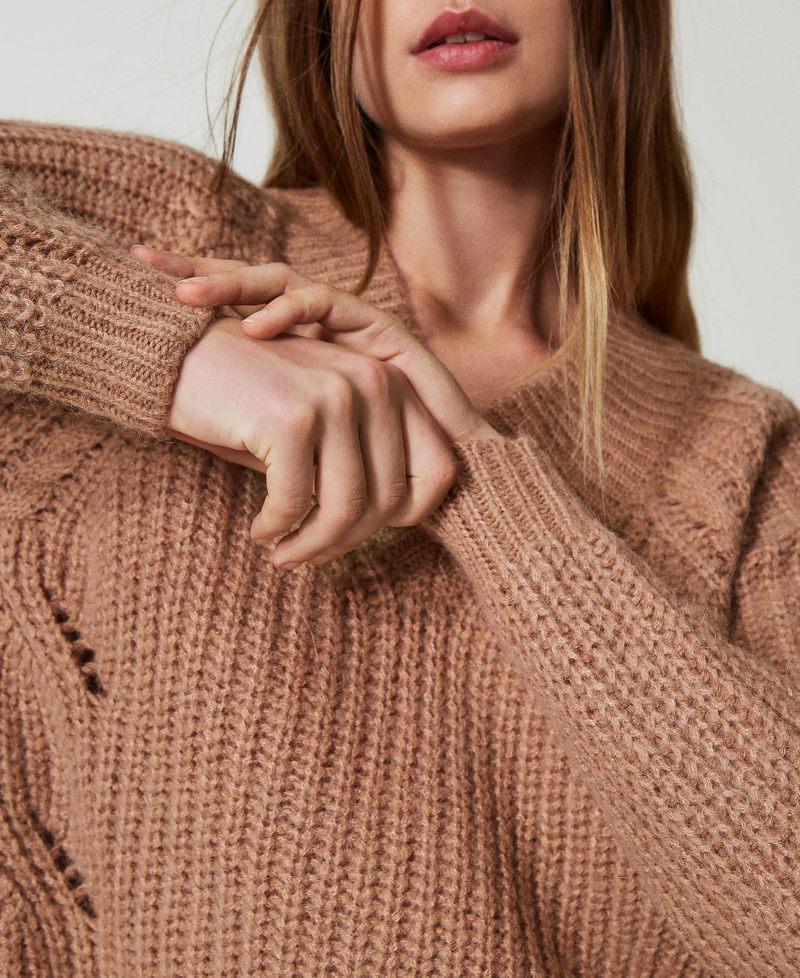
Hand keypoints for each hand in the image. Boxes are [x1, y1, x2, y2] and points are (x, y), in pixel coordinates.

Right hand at [131, 246, 502, 567]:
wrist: (180, 354)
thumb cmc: (252, 397)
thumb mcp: (322, 421)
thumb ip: (363, 456)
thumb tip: (395, 518)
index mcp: (393, 382)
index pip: (438, 471)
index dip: (407, 517)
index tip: (358, 532)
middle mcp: (374, 383)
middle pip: (389, 498)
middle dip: (347, 540)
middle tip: (307, 555)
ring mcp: (335, 397)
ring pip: (346, 507)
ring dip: (313, 544)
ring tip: (284, 553)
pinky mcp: (292, 418)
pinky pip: (297, 501)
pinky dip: (278, 526)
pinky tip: (261, 529)